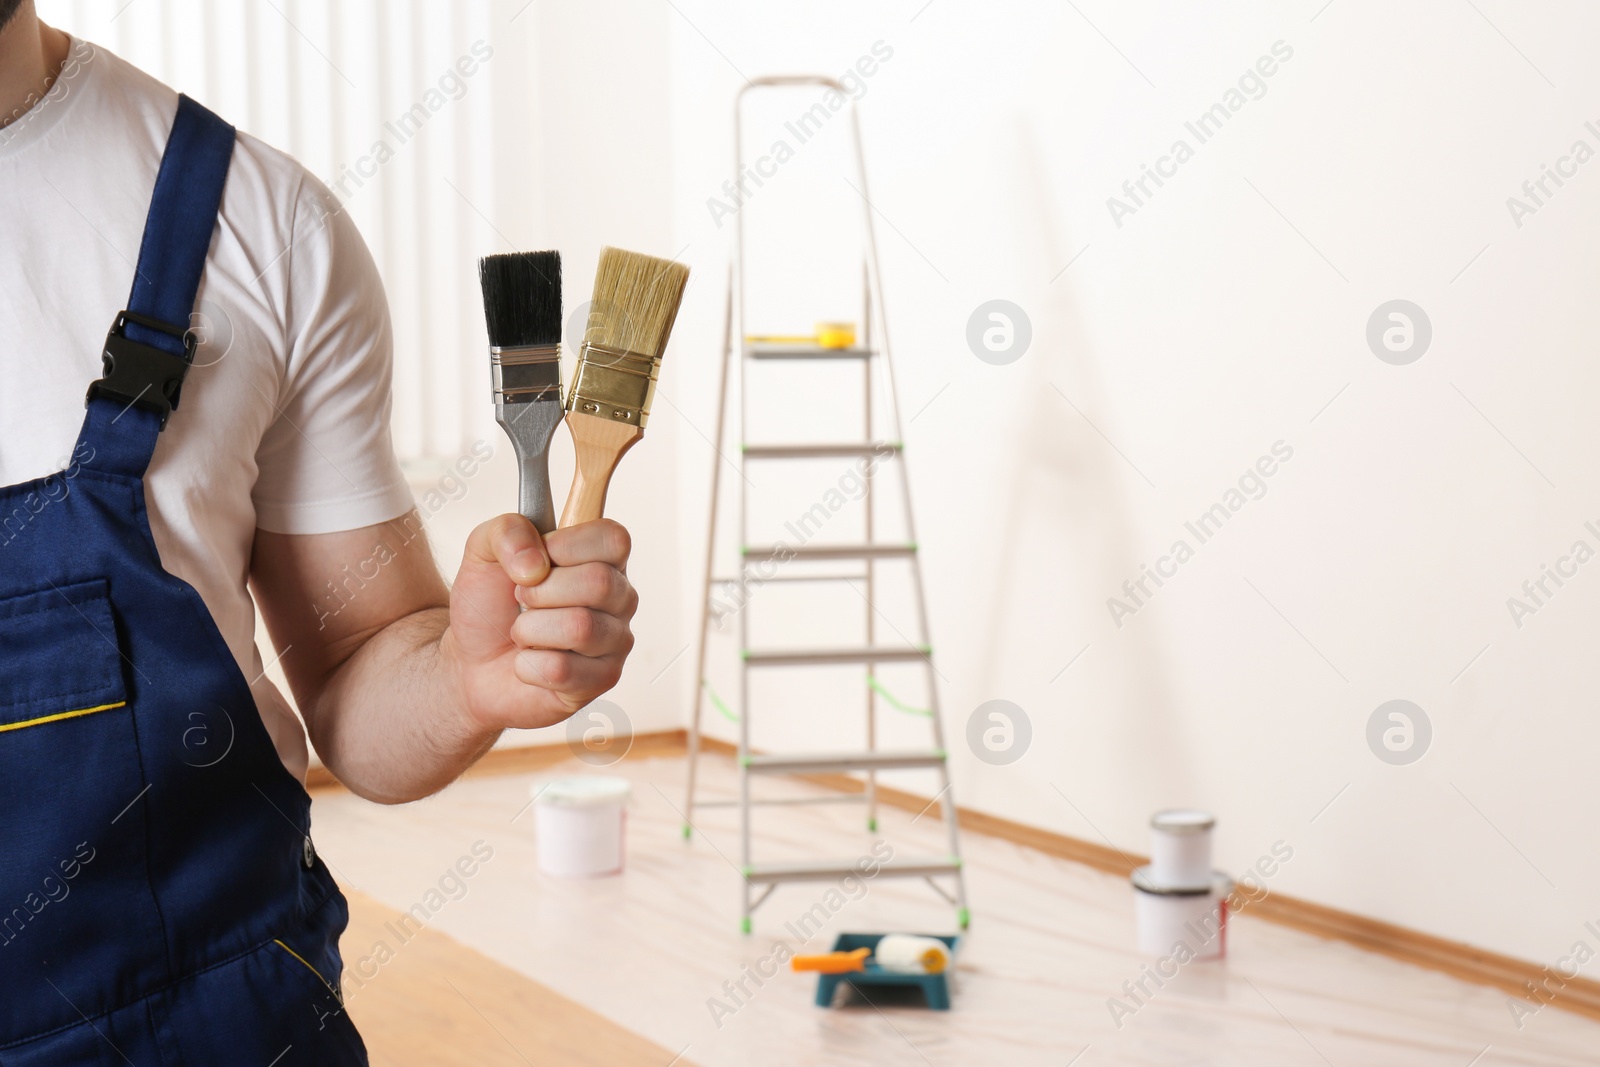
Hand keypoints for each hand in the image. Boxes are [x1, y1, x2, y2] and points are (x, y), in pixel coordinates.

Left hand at [441, 515, 636, 733]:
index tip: (537, 558)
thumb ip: (507, 532)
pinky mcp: (602, 680)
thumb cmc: (490, 606)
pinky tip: (528, 662)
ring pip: (580, 628)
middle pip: (599, 582)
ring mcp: (615, 641)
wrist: (471, 662)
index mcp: (602, 558)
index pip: (613, 539)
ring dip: (530, 630)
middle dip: (539, 592)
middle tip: (521, 600)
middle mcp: (619, 598)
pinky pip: (563, 670)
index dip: (568, 545)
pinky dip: (528, 665)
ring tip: (523, 633)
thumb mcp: (483, 551)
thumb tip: (536, 562)